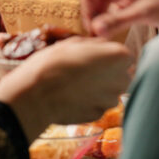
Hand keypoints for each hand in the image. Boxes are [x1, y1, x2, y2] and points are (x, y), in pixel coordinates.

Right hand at [0, 37, 132, 141]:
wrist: (36, 95)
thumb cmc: (52, 63)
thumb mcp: (73, 43)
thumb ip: (95, 45)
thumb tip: (102, 46)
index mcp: (119, 56)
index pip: (123, 56)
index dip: (107, 56)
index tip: (92, 57)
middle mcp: (121, 79)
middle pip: (120, 75)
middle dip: (106, 74)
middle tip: (83, 71)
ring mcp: (111, 99)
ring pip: (109, 92)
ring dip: (97, 89)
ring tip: (74, 85)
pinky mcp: (99, 115)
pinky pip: (97, 106)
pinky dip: (88, 102)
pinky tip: (71, 98)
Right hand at [81, 0, 158, 38]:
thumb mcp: (143, 13)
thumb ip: (117, 21)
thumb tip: (94, 30)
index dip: (87, 1)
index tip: (88, 21)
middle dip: (91, 8)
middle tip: (91, 29)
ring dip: (99, 13)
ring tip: (98, 31)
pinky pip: (114, 4)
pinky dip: (109, 15)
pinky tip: (108, 28)